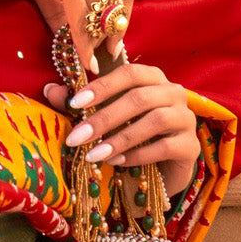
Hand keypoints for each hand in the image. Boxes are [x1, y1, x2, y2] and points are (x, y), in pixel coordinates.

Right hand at [0, 0, 136, 73]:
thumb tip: (84, 38)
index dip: (124, 14)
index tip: (117, 35)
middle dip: (114, 30)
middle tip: (107, 53)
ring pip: (100, 11)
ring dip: (97, 40)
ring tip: (92, 59)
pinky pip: (80, 18)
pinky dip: (83, 42)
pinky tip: (82, 59)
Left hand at [43, 63, 197, 198]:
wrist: (162, 168)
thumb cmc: (129, 133)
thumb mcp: (103, 117)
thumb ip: (79, 103)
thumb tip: (49, 89)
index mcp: (151, 78)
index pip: (128, 73)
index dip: (101, 86)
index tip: (74, 103)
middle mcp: (173, 93)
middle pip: (139, 98)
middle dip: (103, 118)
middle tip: (76, 138)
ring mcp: (186, 119)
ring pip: (155, 121)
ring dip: (120, 138)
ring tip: (94, 154)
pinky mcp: (192, 147)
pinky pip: (165, 147)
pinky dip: (138, 155)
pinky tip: (117, 162)